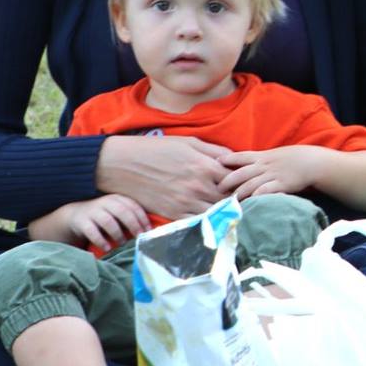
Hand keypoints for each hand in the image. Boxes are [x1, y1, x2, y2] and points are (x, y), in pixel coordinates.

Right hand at [39, 193, 150, 250]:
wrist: (76, 216)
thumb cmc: (103, 217)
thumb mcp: (117, 213)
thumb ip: (130, 218)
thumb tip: (149, 231)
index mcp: (117, 199)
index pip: (133, 206)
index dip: (142, 218)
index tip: (148, 230)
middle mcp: (105, 202)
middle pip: (122, 212)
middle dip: (133, 225)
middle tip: (139, 237)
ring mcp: (93, 211)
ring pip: (108, 221)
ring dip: (117, 234)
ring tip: (122, 243)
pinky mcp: (82, 222)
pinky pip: (92, 231)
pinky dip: (101, 240)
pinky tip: (107, 248)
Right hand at [95, 134, 232, 217]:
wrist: (121, 164)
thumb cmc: (155, 149)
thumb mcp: (188, 142)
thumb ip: (215, 151)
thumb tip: (235, 159)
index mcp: (205, 166)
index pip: (236, 180)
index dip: (243, 182)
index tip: (245, 183)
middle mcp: (198, 187)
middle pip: (230, 199)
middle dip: (236, 198)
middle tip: (240, 198)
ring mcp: (186, 203)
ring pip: (216, 213)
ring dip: (224, 212)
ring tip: (227, 208)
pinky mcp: (173, 214)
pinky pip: (197, 223)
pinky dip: (206, 221)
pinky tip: (209, 217)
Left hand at [220, 145, 327, 199]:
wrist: (312, 162)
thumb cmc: (294, 158)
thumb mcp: (275, 155)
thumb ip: (261, 160)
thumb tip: (246, 165)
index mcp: (262, 156)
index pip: (240, 156)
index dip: (227, 159)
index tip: (215, 162)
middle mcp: (265, 165)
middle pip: (241, 173)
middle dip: (228, 181)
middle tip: (218, 189)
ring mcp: (273, 175)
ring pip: (251, 184)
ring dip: (239, 192)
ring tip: (229, 201)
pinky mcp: (281, 184)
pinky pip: (266, 191)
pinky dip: (257, 196)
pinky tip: (250, 202)